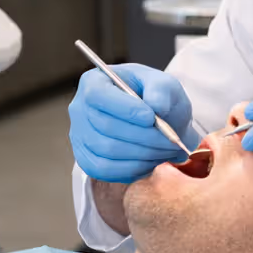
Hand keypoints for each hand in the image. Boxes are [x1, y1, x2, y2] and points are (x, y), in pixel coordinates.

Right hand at [68, 64, 192, 183]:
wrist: (155, 122)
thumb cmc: (155, 97)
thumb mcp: (164, 84)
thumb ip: (162, 90)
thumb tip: (157, 106)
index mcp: (94, 82)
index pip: (98, 95)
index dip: (124, 108)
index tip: (152, 118)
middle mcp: (80, 109)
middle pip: (105, 126)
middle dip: (143, 136)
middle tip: (171, 141)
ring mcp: (80, 136)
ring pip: (107, 151)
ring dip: (143, 154)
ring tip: (167, 150)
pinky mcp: (87, 160)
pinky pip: (105, 170)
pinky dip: (133, 168)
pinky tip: (152, 161)